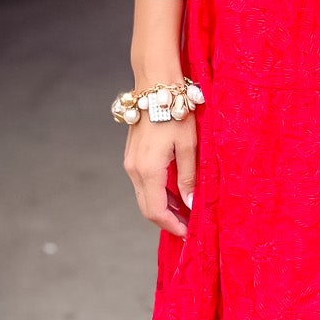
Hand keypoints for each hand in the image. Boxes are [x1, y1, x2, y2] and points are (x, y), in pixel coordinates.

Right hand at [123, 102, 196, 239]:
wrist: (155, 86)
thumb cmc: (176, 112)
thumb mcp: (189, 145)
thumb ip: (188, 177)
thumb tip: (189, 203)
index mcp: (148, 170)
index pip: (156, 211)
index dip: (172, 226)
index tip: (189, 233)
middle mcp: (134, 169)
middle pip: (147, 208)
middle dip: (168, 221)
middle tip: (189, 227)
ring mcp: (130, 163)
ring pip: (144, 196)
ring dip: (163, 208)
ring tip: (186, 212)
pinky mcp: (132, 156)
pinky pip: (143, 184)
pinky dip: (158, 194)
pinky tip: (175, 194)